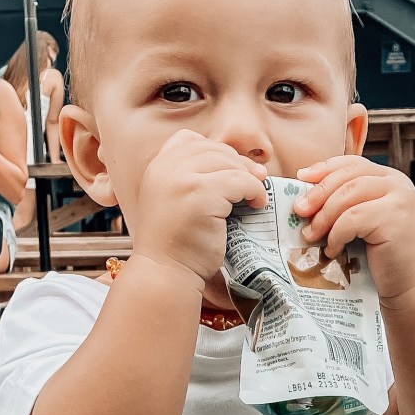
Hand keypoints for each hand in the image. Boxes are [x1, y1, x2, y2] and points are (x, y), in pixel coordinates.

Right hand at [129, 130, 268, 291]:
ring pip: (228, 163)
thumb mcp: (174, 201)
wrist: (166, 274)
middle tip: (256, 180)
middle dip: (237, 163)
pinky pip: (240, 180)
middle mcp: (166, 167)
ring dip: (249, 177)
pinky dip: (254, 190)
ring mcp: (182, 179)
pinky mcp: (201, 194)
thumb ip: (190, 179)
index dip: (216, 152)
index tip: (232, 170)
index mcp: (157, 166)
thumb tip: (236, 162)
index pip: (190, 140)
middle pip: (213, 149)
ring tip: (255, 196)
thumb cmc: (176, 244)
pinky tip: (257, 204)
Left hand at [295, 157, 414, 303]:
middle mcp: (397, 183)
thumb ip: (347, 204)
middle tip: (298, 211)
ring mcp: (398, 199)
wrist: (409, 285)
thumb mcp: (365, 222)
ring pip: (348, 195)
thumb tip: (306, 198)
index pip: (353, 163)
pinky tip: (333, 249)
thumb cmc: (383, 256)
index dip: (324, 168)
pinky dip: (336, 234)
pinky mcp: (394, 219)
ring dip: (324, 216)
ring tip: (311, 235)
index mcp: (389, 179)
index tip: (301, 177)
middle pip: (347, 177)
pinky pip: (353, 219)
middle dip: (318, 193)